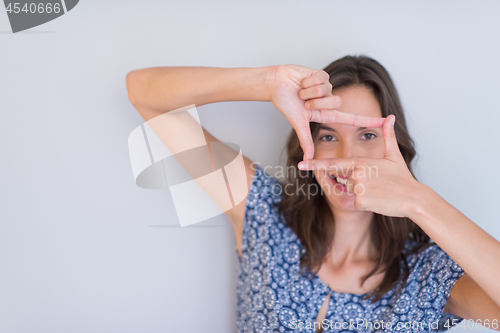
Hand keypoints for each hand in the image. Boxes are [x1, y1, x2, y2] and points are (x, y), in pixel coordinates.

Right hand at [268, 64, 385, 160]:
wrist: (275, 83)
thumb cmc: (284, 102)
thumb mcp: (297, 122)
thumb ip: (305, 140)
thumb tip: (307, 158)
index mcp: (325, 113)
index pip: (351, 118)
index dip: (369, 120)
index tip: (387, 122)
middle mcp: (328, 100)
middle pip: (335, 102)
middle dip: (315, 102)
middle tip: (303, 100)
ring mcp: (326, 87)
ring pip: (327, 90)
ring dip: (309, 91)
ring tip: (300, 91)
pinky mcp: (322, 74)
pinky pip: (322, 78)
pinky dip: (308, 81)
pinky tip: (302, 81)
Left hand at [297, 115, 421, 216]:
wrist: (413, 199)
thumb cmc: (403, 179)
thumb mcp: (393, 156)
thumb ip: (387, 136)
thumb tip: (390, 117)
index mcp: (360, 161)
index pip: (333, 164)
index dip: (315, 164)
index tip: (300, 164)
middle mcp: (356, 173)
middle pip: (344, 180)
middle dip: (356, 184)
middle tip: (376, 185)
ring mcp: (357, 186)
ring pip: (350, 191)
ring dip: (362, 194)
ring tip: (379, 192)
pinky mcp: (360, 200)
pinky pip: (356, 202)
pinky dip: (365, 204)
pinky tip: (378, 201)